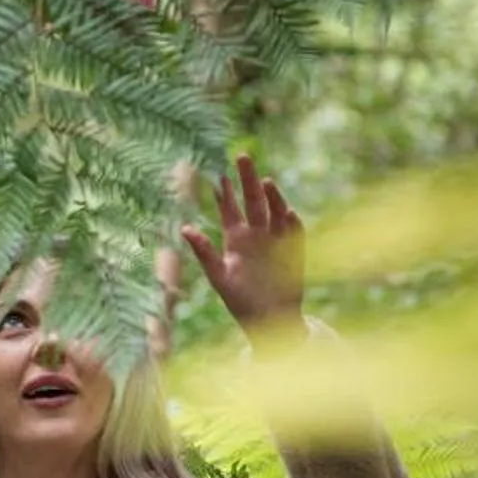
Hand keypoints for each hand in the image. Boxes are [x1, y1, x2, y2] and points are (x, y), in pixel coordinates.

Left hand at [181, 151, 304, 341]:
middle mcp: (256, 235)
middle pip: (252, 201)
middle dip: (248, 180)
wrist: (267, 320)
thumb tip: (184, 228)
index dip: (225, 193)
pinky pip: (294, 232)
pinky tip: (286, 210)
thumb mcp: (218, 276)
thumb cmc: (240, 301)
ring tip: (265, 181)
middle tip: (242, 157)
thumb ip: (203, 252)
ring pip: (274, 211)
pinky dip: (291, 221)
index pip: (230, 210)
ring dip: (271, 196)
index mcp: (236, 240)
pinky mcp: (293, 251)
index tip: (219, 174)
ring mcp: (276, 241)